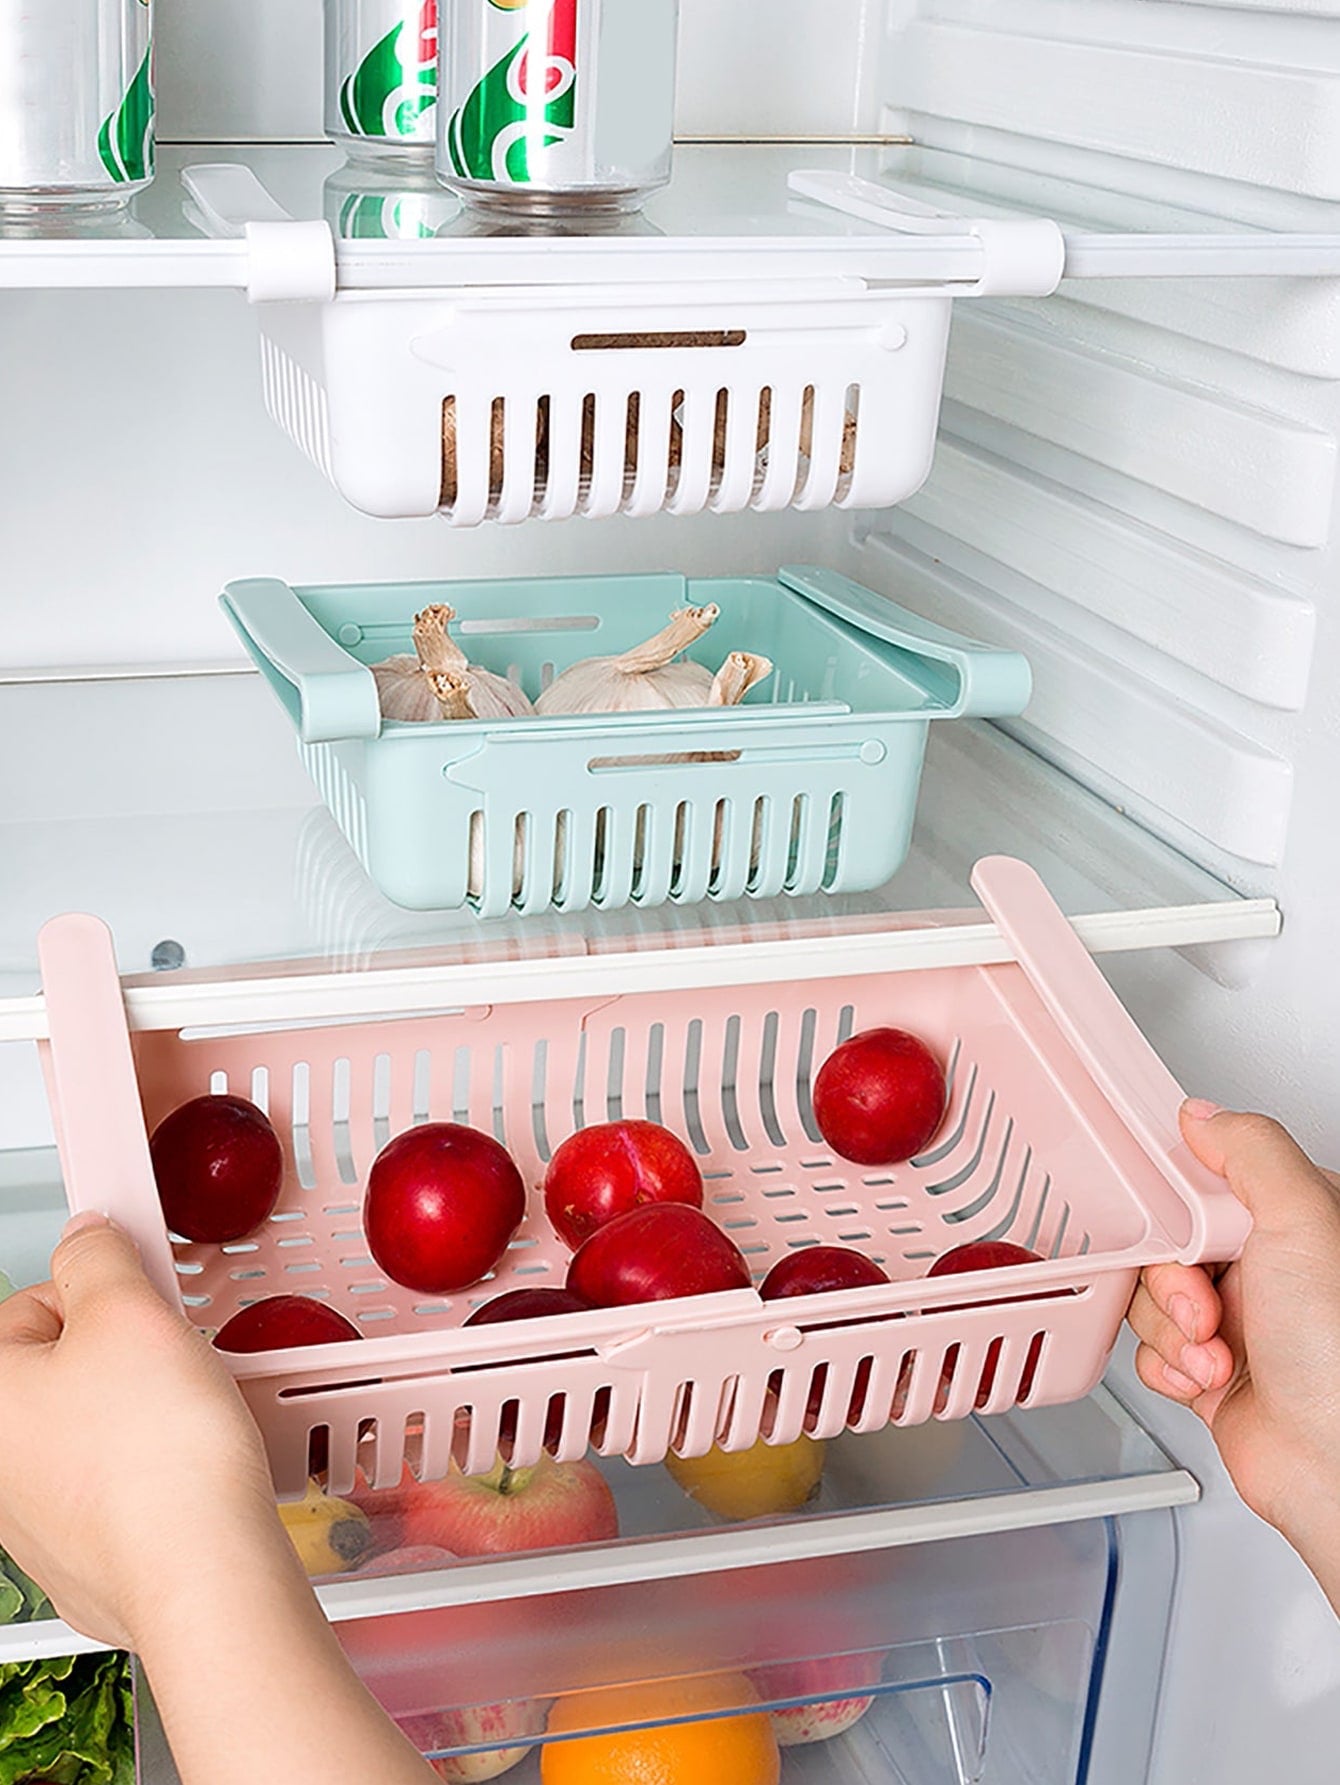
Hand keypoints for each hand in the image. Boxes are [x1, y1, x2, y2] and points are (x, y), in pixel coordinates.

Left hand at [0, 1214, 437, 1782]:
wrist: (201, 1572)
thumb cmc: (157, 1457)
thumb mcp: (130, 1312)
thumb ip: (99, 1257)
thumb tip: (86, 1236)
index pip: (30, 1305)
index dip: (99, 1293)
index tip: (142, 1304)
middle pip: (59, 1370)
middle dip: (120, 1357)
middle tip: (169, 1360)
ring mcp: (29, 1523)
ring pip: (89, 1429)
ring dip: (137, 1413)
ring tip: (184, 1418)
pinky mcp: (78, 1560)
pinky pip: (115, 1488)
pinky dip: (149, 1472)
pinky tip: (182, 1470)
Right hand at [1129, 1102, 1339, 1609]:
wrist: (1336, 1467)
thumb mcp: (1303, 1219)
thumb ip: (1251, 1152)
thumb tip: (1203, 1115)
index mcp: (1296, 1221)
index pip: (1208, 1181)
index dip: (1178, 1201)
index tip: (1172, 1219)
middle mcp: (1272, 1270)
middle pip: (1170, 1241)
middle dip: (1172, 1276)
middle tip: (1203, 1297)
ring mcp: (1242, 1323)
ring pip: (1154, 1296)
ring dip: (1171, 1326)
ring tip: (1214, 1346)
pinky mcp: (1215, 1374)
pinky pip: (1153, 1349)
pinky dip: (1168, 1364)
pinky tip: (1204, 1374)